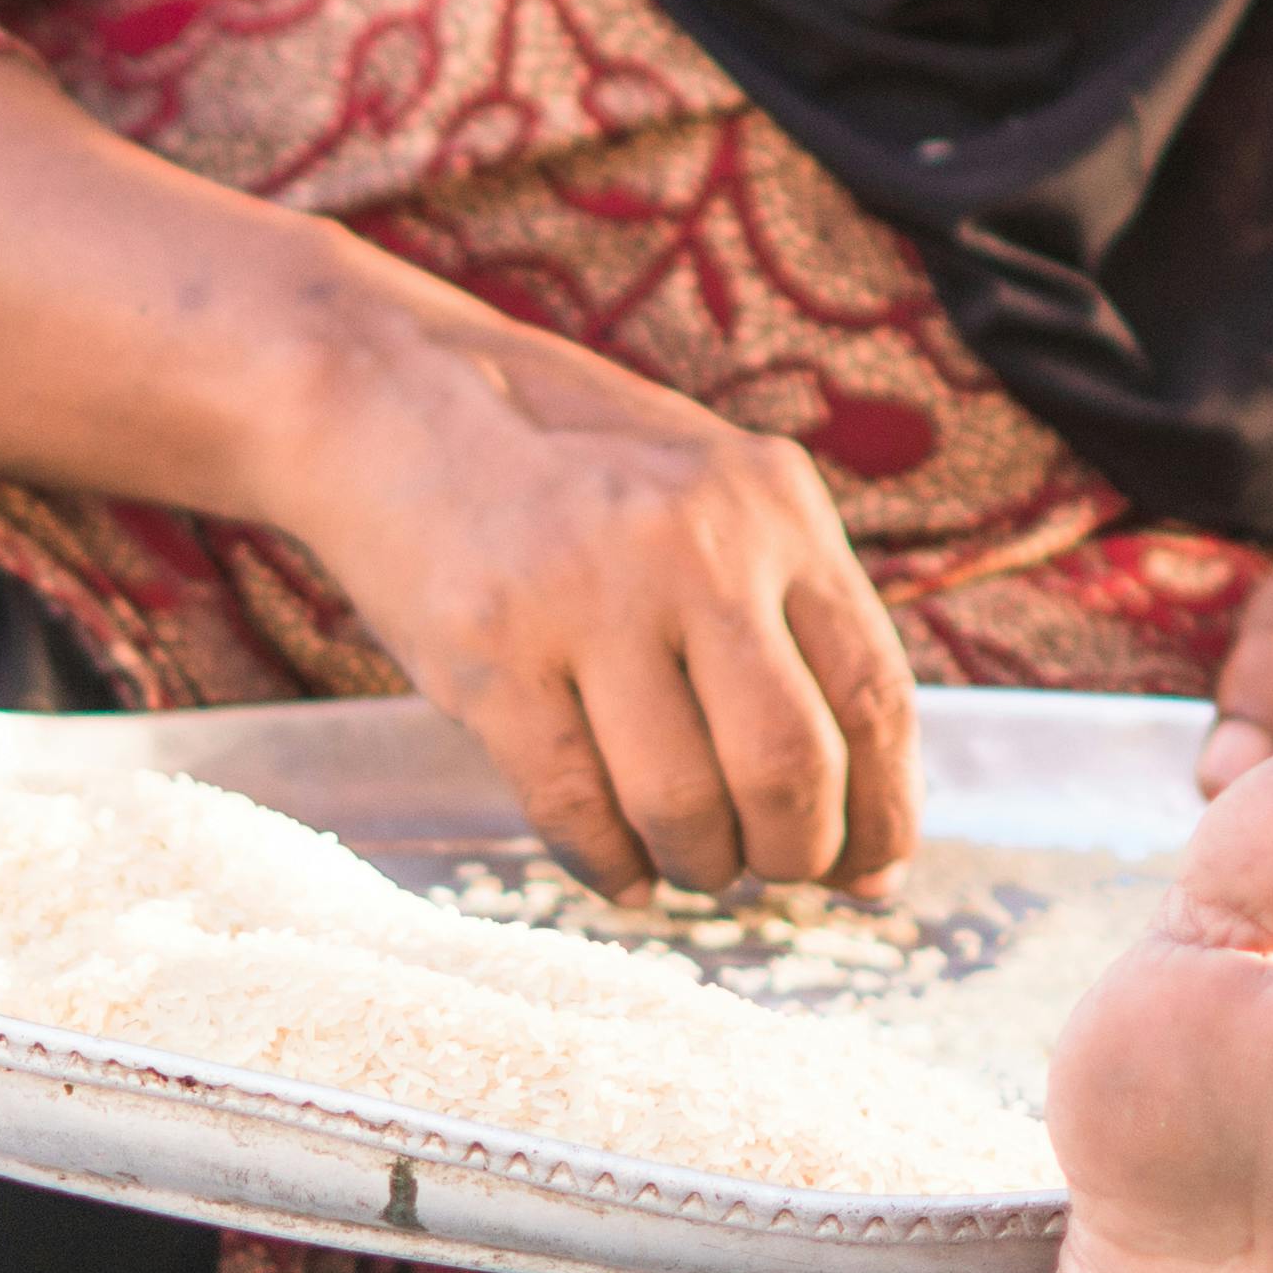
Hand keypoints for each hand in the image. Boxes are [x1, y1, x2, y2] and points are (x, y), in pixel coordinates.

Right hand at [261, 303, 921, 892]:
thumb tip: (873, 845)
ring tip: (687, 859)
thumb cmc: (574, 470)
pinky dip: (610, 867)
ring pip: (683, 806)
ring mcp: (587, 598)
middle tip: (767, 868)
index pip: (875, 695)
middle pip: (792, 767)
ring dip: (699, 866)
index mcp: (774, 507)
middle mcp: (695, 547)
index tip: (872, 874)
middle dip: (794, 854)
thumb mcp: (713, 497)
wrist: (389, 398)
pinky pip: (575, 810)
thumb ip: (793, 631)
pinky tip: (620, 870)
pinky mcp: (490, 653)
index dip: (884, 813)